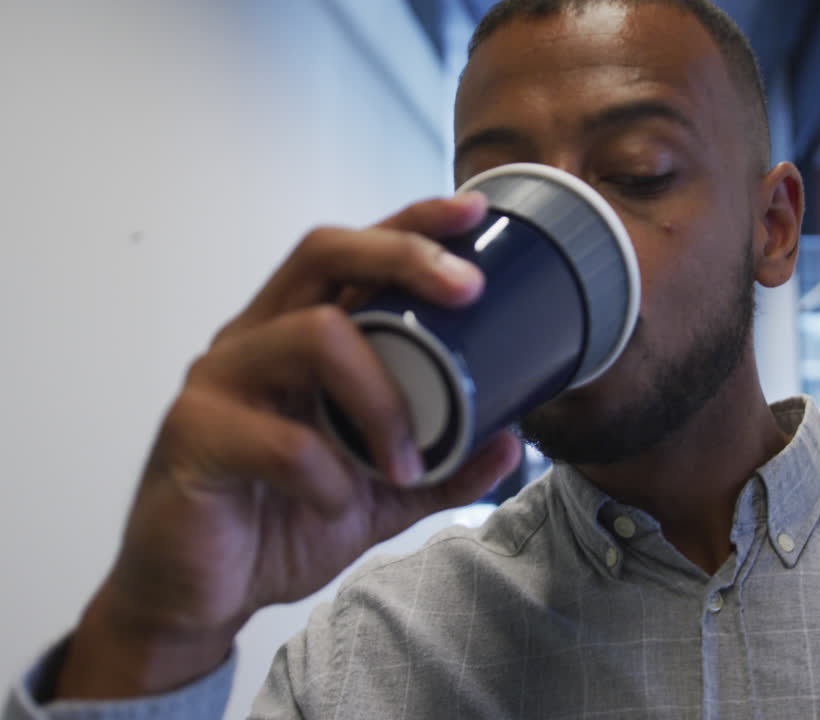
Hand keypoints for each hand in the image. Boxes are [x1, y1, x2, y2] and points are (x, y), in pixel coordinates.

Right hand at [54, 193, 522, 699]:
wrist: (203, 594)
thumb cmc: (281, 520)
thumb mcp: (382, 494)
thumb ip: (443, 466)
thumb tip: (512, 438)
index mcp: (297, 338)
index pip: (351, 253)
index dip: (410, 224)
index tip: (473, 213)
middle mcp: (256, 340)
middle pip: (324, 254)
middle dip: (404, 256)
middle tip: (469, 290)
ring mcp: (221, 381)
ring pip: (313, 337)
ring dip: (383, 399)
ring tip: (406, 461)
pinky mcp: (194, 436)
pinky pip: (281, 440)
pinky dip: (330, 476)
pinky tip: (338, 503)